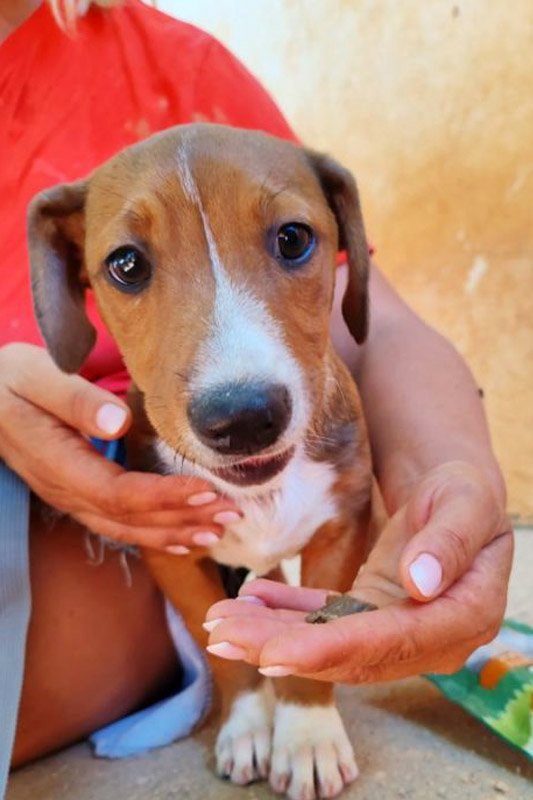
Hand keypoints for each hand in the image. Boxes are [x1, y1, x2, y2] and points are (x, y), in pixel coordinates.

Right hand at [0, 343, 239, 548]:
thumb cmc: (11, 381)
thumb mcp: (37, 376)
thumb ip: (75, 399)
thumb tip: (118, 421)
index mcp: (60, 465)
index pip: (120, 493)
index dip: (165, 497)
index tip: (206, 490)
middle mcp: (68, 492)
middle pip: (132, 519)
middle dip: (185, 518)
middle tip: (233, 513)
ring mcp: (73, 498)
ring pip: (129, 528)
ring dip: (176, 531)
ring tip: (220, 530)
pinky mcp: (79, 494)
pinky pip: (120, 524)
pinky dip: (156, 535)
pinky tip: (184, 540)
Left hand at [203, 461, 512, 681]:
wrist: (457, 498)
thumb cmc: (466, 495)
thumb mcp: (467, 503)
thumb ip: (448, 542)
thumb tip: (419, 583)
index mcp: (462, 618)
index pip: (389, 642)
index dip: (329, 650)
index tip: (273, 654)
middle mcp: (429, 639)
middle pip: (348, 652)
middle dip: (281, 647)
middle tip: (221, 636)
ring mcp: (397, 631)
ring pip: (329, 641)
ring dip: (273, 634)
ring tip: (221, 622)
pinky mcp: (372, 615)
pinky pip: (325, 618)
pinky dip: (286, 611)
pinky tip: (249, 598)